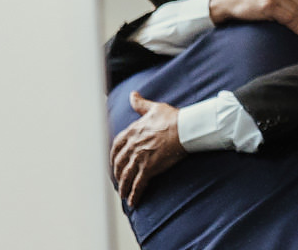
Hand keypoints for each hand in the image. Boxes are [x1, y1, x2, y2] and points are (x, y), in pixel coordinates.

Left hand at [110, 92, 185, 207]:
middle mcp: (133, 146)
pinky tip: (133, 201)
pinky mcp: (149, 168)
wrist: (184, 128)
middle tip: (118, 180)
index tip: (114, 162)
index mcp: (132, 132)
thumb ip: (140, 104)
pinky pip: (138, 184)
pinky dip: (134, 194)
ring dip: (123, 187)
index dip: (113, 156)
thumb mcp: (154, 108)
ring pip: (126, 175)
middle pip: (119, 163)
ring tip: (123, 195)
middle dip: (117, 173)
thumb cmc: (171, 117)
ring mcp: (139, 158)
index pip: (116, 146)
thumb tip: (132, 95)